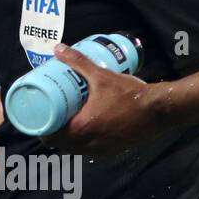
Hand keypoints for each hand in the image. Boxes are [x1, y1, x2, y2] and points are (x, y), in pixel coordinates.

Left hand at [44, 43, 160, 153]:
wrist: (160, 110)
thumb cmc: (129, 94)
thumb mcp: (101, 76)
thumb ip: (78, 62)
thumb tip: (59, 48)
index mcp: (83, 129)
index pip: (53, 137)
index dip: (42, 131)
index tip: (37, 121)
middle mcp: (91, 144)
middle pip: (63, 145)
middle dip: (54, 135)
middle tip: (50, 118)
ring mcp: (104, 149)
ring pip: (77, 150)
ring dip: (69, 141)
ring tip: (65, 123)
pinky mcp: (115, 150)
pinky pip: (92, 150)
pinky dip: (84, 143)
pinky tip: (85, 131)